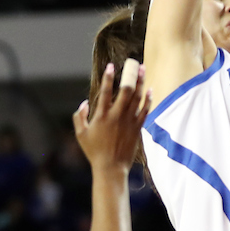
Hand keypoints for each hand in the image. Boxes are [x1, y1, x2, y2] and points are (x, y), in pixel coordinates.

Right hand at [74, 59, 150, 173]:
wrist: (111, 168)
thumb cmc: (94, 152)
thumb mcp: (81, 134)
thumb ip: (79, 117)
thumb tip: (84, 103)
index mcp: (101, 115)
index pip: (106, 91)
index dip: (109, 77)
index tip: (111, 66)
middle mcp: (116, 116)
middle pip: (126, 90)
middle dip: (130, 74)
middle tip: (132, 62)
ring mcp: (129, 121)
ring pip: (137, 97)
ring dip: (140, 81)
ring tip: (142, 69)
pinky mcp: (137, 128)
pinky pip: (145, 110)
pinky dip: (148, 99)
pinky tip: (149, 89)